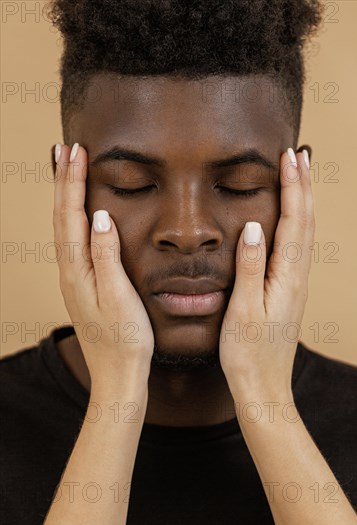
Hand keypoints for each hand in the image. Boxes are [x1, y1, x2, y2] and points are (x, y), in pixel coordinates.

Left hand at [53, 143, 154, 391]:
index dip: (72, 182)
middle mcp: (69, 271)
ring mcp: (74, 278)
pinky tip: (79, 214)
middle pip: (62, 217)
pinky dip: (72, 218)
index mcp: (77, 270)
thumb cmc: (124, 339)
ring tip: (66, 172)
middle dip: (63, 181)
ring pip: (64, 228)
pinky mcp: (82, 284)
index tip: (76, 152)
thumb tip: (100, 215)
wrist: (117, 374)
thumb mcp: (119, 296)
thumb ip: (107, 255)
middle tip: (64, 149)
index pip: (71, 216)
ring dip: (65, 196)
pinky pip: (72, 241)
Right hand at [219, 148, 314, 400]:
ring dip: (303, 201)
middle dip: (303, 186)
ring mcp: (295, 284)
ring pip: (304, 233)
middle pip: (305, 222)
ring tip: (300, 177)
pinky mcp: (288, 291)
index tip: (289, 157)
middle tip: (299, 154)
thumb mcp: (243, 310)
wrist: (263, 386)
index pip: (294, 222)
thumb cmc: (249, 352)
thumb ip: (250, 268)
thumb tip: (252, 228)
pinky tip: (290, 219)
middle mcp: (297, 277)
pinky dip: (297, 223)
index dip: (293, 187)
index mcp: (287, 277)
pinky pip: (297, 247)